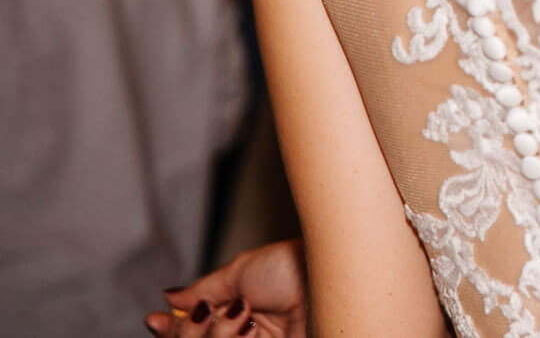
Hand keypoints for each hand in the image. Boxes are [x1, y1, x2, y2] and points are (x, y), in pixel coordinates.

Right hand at [144, 240, 307, 337]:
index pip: (193, 330)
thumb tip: (170, 295)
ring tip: (244, 315)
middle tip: (214, 311)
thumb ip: (204, 290)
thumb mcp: (241, 271)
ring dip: (216, 334)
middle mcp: (242, 332)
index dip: (172, 329)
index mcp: (236, 310)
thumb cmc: (295, 265)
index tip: (154, 319)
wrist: (328, 279)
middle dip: (191, 329)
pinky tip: (250, 329)